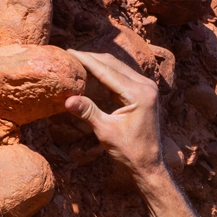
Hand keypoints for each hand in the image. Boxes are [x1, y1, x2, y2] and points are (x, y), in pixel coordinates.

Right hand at [64, 51, 164, 180]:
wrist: (149, 164)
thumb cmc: (130, 151)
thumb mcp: (106, 132)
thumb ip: (88, 112)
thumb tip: (67, 99)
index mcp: (139, 94)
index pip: (107, 71)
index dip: (85, 60)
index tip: (68, 52)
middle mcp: (146, 85)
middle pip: (113, 63)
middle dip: (90, 58)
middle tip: (69, 55)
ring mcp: (147, 87)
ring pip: (118, 67)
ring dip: (98, 63)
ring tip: (77, 61)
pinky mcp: (144, 91)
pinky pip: (122, 75)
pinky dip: (106, 72)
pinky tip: (91, 72)